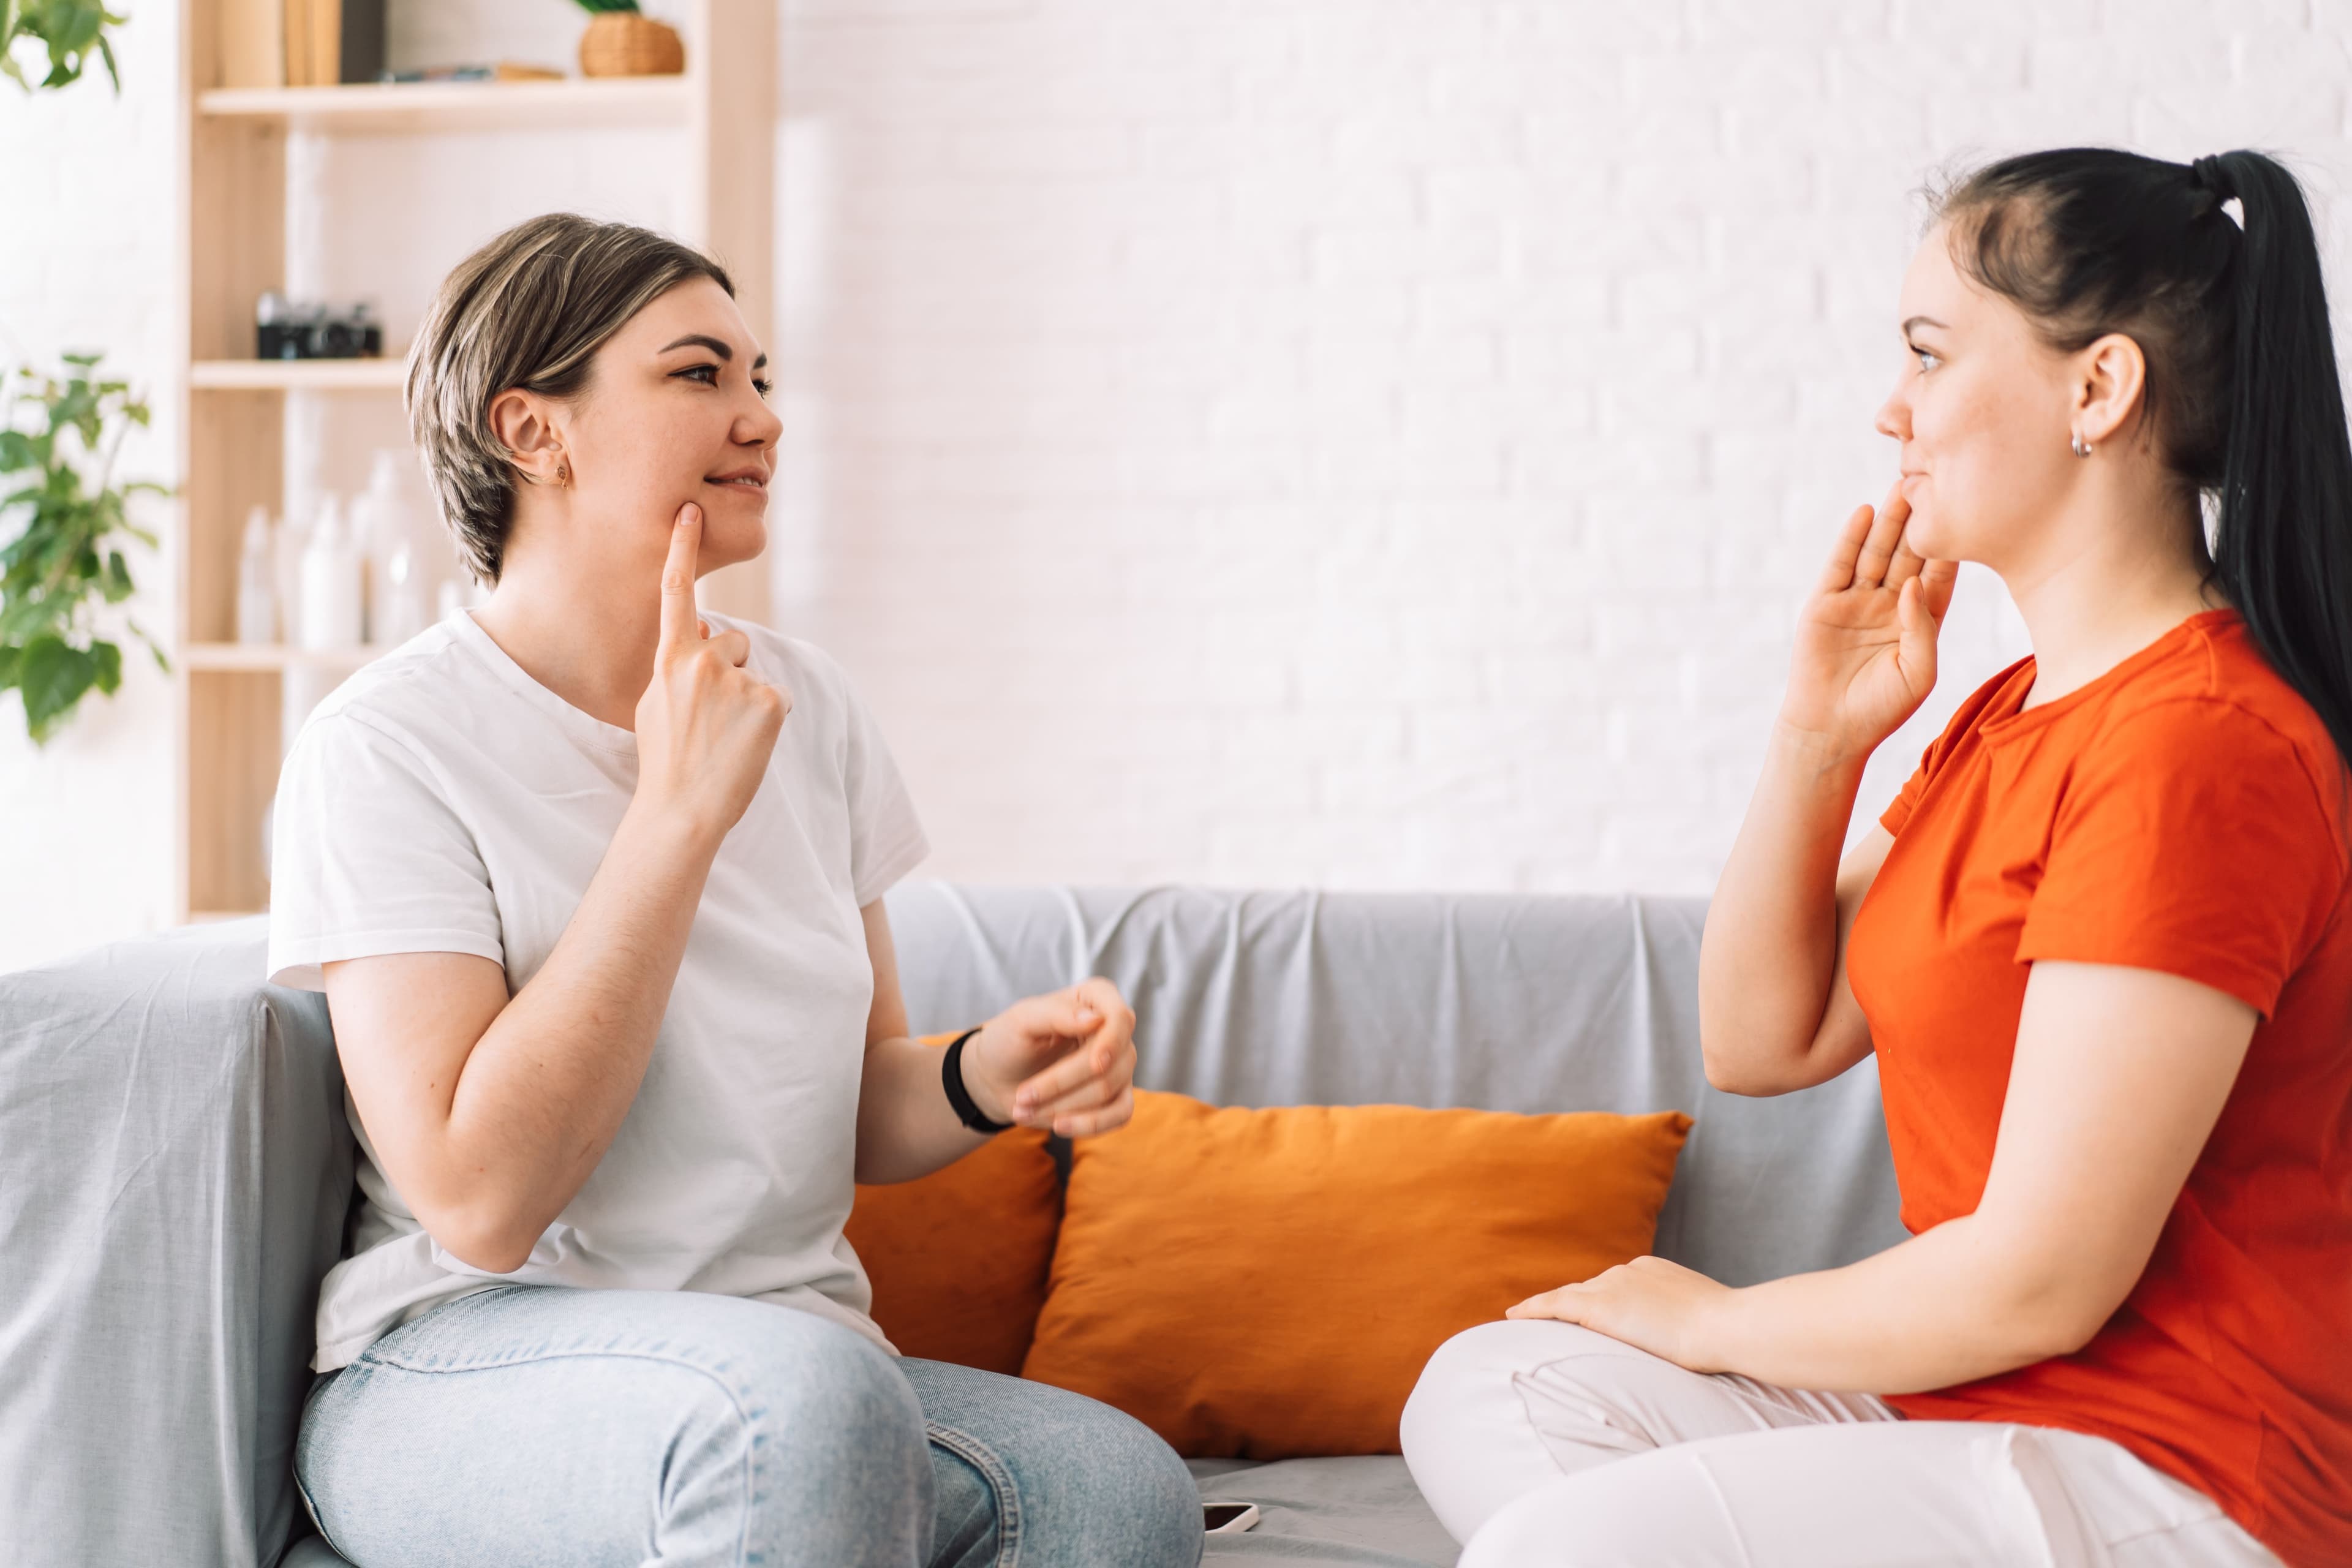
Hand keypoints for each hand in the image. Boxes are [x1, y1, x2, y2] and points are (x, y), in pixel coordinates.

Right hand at [631, 503, 790, 837]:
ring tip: (726, 738)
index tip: (689, 511)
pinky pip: (777, 697)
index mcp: (669, 660)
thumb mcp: (657, 703)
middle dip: (729, 670)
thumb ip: (677, 663)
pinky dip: (768, 720)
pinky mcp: (769, 701)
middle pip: (733, 640)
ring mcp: (738, 680)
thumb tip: (705, 626)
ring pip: (754, 672)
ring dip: (749, 698)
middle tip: (712, 720)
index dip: (683, 550)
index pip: (677, 594)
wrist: (681, 809)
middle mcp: (703, 661)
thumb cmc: (666, 761)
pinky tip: (747, 745)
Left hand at [960, 978, 1137, 1137]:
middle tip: (1021, 1097)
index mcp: (1097, 999)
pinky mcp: (1116, 1096)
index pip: (1120, 1018)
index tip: (1094, 1065)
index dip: (1111, 1043)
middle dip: (1061, 1085)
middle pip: (1109, 1065)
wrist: (998, 1077)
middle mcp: (1115, 1031)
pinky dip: (1088, 1125)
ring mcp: (1119, 1065)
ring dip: (1063, 1108)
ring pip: (1108, 1093)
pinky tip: (1058, 1126)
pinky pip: (1119, 1116)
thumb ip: (1056, 1012)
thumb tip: (1096, 1019)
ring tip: (1024, 1110)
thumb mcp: (1021, 1020)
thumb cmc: (1009, 1041)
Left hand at [1505, 1256, 1735, 1372]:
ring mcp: (1612, 1285)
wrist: (1726, 1327)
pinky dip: (1532, 1309)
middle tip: (1552, 1324)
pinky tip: (1512, 1317)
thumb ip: (1687, 1324)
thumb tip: (1692, 1343)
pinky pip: (1553, 1305)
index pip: (1617, 1288)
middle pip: (1591, 1291)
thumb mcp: (1705, 1322)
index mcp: (1654, 1272)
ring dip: (1551, 1312)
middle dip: (1574, 1307)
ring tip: (1526, 1324)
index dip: (1603, 1302)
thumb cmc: (1728, 1334)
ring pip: (1570, 1298)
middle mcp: (1628, 1271)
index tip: (1597, 1315)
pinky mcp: (1599, 1306)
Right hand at [1778, 481, 1957, 763]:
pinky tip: (1865, 512)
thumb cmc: (1881, 709)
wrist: (1830, 731)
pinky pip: (1841, 564)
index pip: (1939, 575)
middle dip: (1922, 522)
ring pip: (1877, 553)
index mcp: (1919, 621)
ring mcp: (1856, 602)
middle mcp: (1889, 605)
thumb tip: (1911, 583)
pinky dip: (1851, 538)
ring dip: (1890, 520)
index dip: (1951, 546)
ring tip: (1903, 485)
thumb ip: (1922, 627)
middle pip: (1909, 555)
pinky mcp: (1825, 603)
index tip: (1969, 513)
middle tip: (1936, 483)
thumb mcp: (1919, 672)